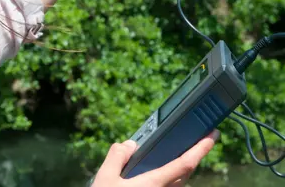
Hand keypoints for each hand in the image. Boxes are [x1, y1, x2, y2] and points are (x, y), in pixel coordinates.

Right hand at [91, 130, 218, 186]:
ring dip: (177, 171)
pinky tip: (151, 175)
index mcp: (153, 183)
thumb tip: (130, 144)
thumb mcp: (105, 177)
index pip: (184, 163)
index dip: (201, 148)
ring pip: (176, 184)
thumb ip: (117, 156)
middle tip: (196, 142)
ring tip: (171, 158)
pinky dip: (166, 180)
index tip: (212, 136)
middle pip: (185, 174)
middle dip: (193, 157)